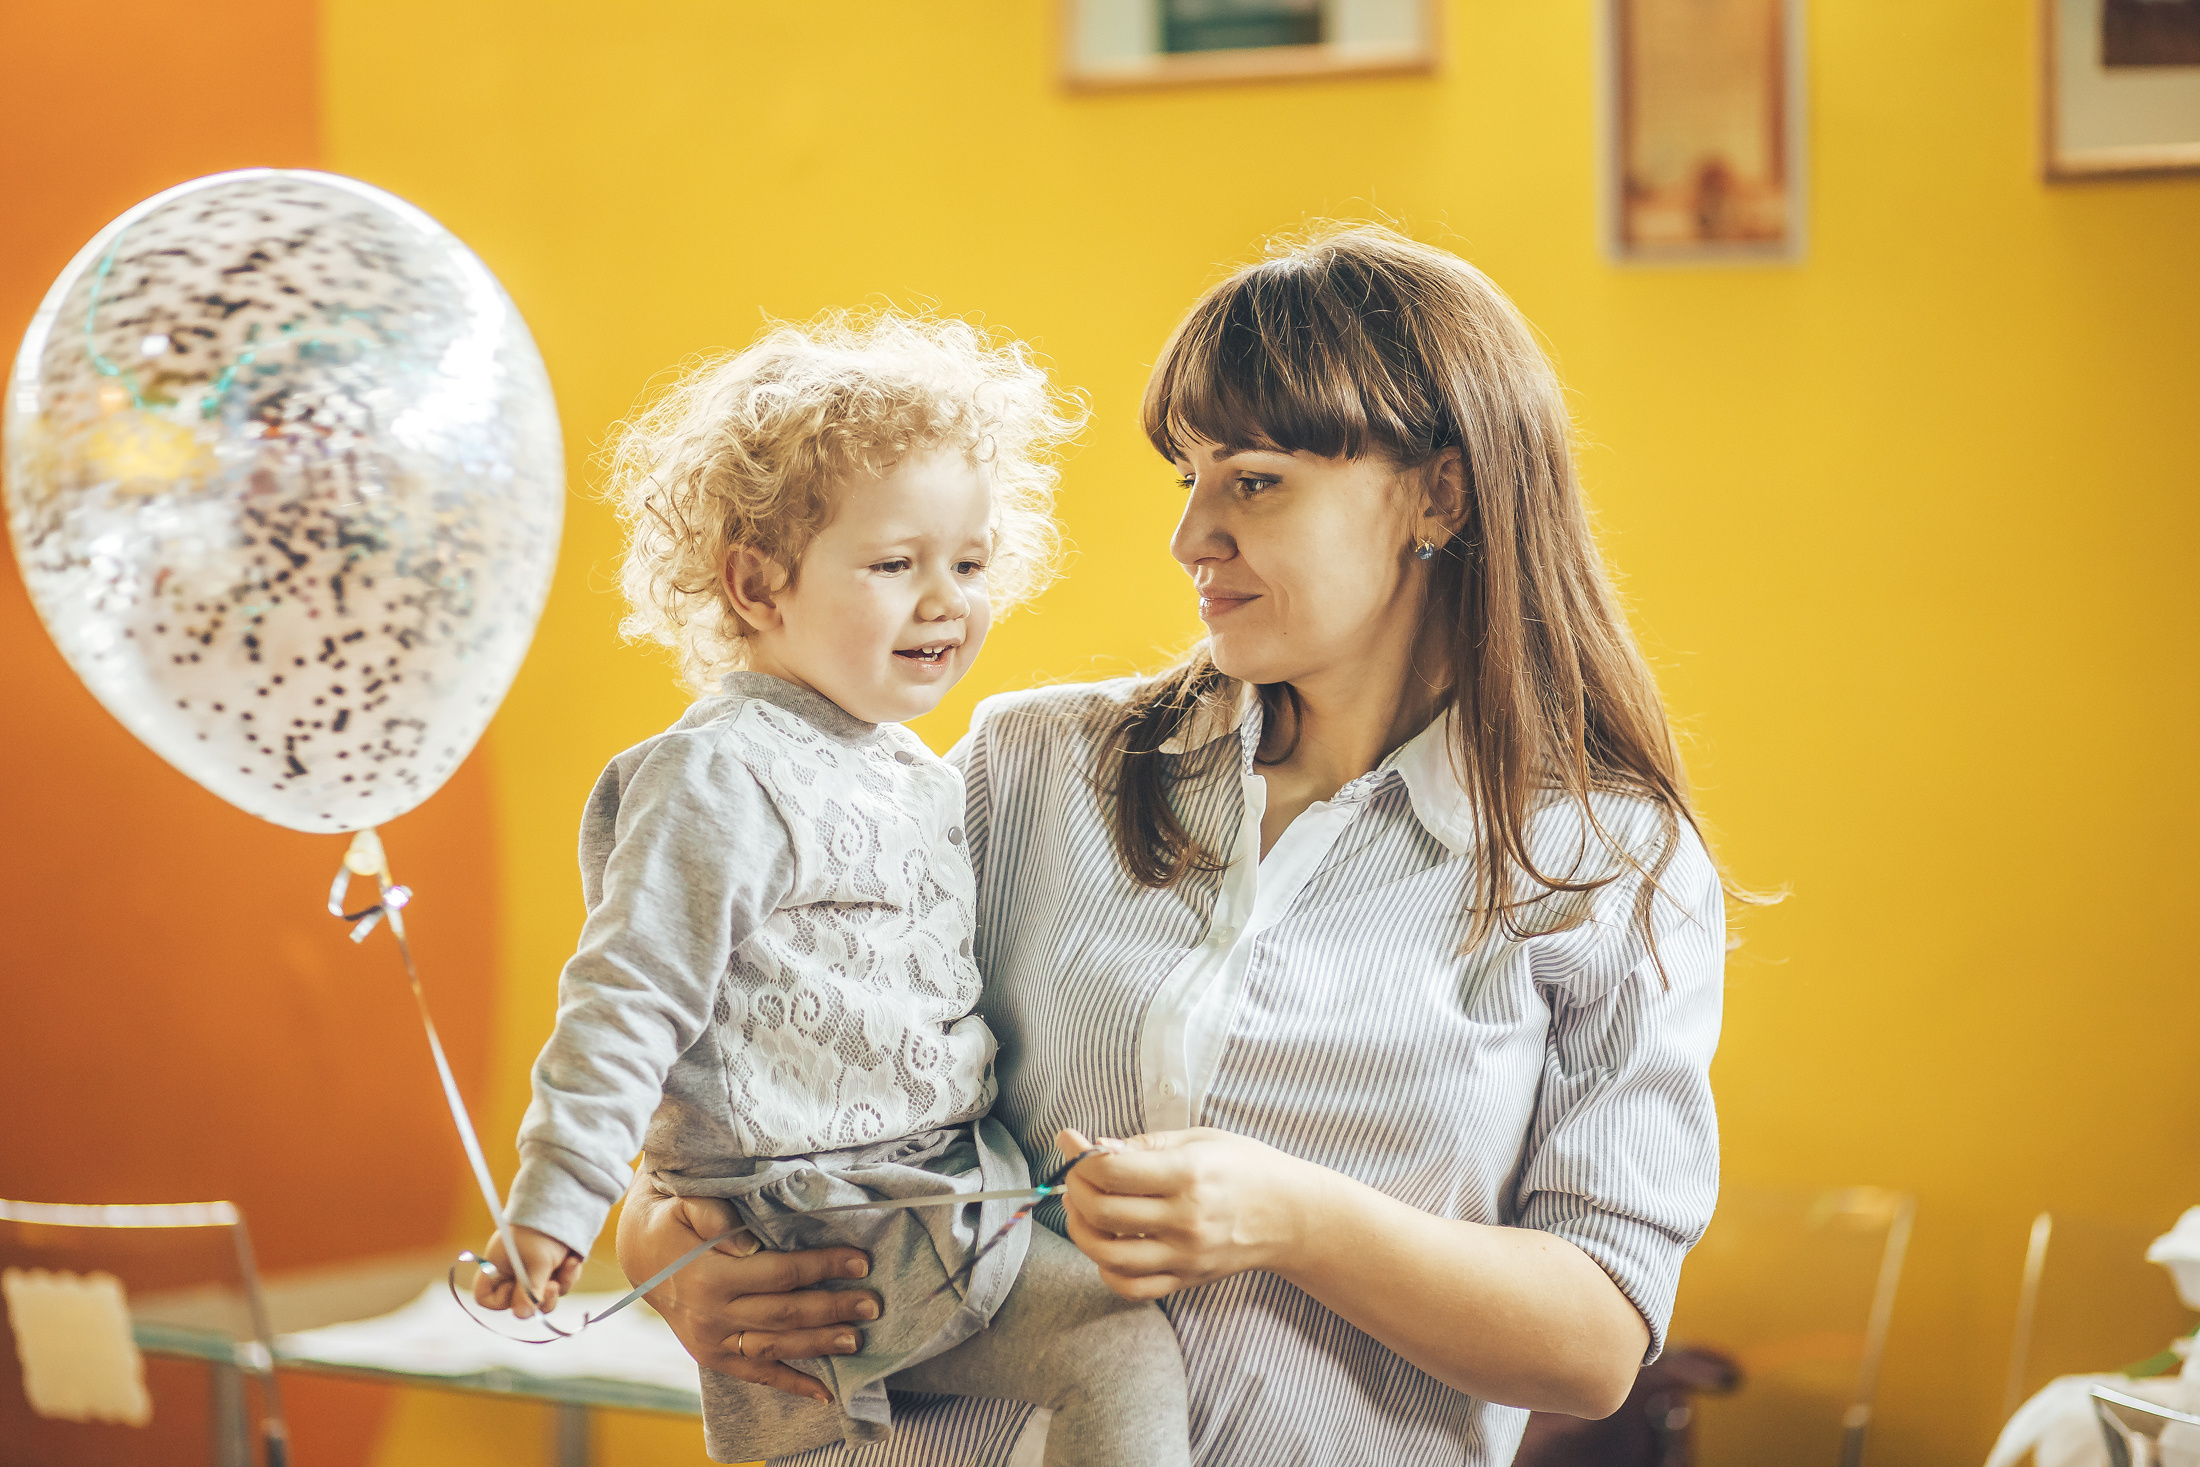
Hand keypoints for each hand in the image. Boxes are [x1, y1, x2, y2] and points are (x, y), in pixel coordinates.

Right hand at [471, 1224, 582, 1318]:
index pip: (485, 1297)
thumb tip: (522, 1315)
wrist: (568, 1203)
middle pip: (520, 1304)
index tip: (518, 1295)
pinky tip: (573, 1260)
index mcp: (498, 1267)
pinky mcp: (553, 1268)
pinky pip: (560, 1285)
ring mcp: (534, 1271)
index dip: (500, 1302)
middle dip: (540, 1298)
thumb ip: (530, 1291)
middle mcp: (513, 1272)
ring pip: (544, 1297)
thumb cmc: (543, 1229)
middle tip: (552, 1286)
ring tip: (567, 1265)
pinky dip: (568, 1274)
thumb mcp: (537, 1262)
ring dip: (559, 1285)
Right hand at [613, 1170, 880, 1403]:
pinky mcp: (713, 1357)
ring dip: (819, 1344)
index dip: (821, 1267)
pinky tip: (825, 1394)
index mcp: (709, 1275)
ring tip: (857, 1339)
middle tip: (872, 1303)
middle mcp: (712, 1315)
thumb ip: (715, 1216)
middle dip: (832, 1308)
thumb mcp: (687, 1203)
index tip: (859, 1260)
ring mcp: (713, 1341)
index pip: (779, 1273)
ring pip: (776, 1347)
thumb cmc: (673, 1220)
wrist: (638, 1253)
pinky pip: (757, 1374)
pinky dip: (792, 1385)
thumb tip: (749, 1240)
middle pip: (785, 1313)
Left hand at [1056, 1126, 1308, 1299]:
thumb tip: (1094, 1149)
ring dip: (1081, 1230)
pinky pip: (1131, 1287)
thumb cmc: (1246, 1168)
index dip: (1080, 1157)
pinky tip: (1106, 1247)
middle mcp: (1185, 1218)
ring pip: (1108, 1254)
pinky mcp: (1187, 1279)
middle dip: (1075, 1190)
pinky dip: (1106, 1270)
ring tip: (1083, 1210)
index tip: (1070, 1142)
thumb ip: (1145, 1146)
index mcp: (1189, 1174)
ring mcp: (1185, 1255)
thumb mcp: (1200, 1139)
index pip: (1112, 1172)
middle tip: (1076, 1176)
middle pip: (1103, 1212)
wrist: (1292, 1215)